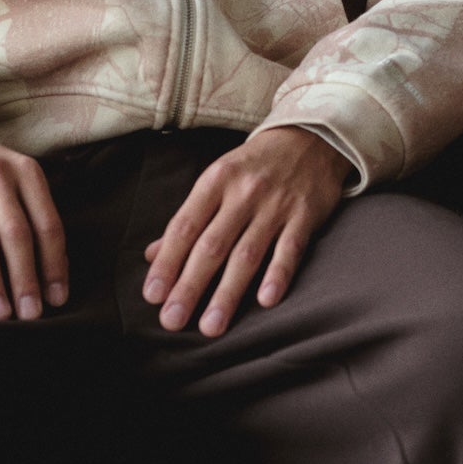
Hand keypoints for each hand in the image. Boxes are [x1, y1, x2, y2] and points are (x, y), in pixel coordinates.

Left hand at [142, 127, 349, 336]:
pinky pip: (290, 248)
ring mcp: (276, 205)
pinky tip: (265, 301)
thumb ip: (189, 219)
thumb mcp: (217, 181)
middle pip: (211, 246)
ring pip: (247, 254)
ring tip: (211, 326)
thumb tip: (152, 256)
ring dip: (228, 293)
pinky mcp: (305, 215)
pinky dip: (278, 274)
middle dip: (190, 286)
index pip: (184, 227)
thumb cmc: (254, 166)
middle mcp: (243, 193)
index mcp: (215, 182)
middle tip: (172, 321)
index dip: (167, 262)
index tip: (153, 295)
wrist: (310, 137)